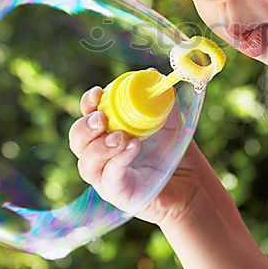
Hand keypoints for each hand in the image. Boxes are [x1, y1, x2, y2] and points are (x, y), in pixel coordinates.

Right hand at [68, 84, 210, 227]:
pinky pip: (108, 178)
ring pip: (86, 163)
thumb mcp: (169, 121)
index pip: (87, 115)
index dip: (88, 103)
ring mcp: (105, 176)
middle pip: (77, 139)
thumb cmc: (173, 151)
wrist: (190, 182)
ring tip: (121, 137)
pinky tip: (132, 148)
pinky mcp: (116, 193)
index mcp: (108, 131)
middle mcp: (101, 154)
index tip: (98, 93)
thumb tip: (153, 75)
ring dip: (100, 147)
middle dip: (85, 127)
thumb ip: (161, 100)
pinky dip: (118, 161)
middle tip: (101, 119)